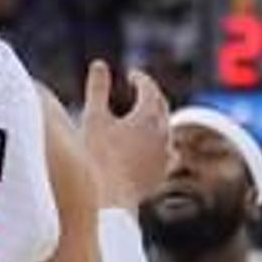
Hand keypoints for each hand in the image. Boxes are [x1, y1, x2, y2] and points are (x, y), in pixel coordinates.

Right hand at [80, 60, 169, 208]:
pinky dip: (159, 143)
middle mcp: (163, 132)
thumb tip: (100, 63)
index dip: (140, 78)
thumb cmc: (99, 157)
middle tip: (139, 90)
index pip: (149, 88)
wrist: (110, 198)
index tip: (131, 74)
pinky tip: (152, 148)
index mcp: (148, 115)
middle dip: (151, 95)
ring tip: (143, 117)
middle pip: (162, 106)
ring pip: (166, 129)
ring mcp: (165, 153)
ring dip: (156, 119)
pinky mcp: (162, 172)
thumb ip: (97, 88)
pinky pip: (167, 151)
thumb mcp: (93, 118)